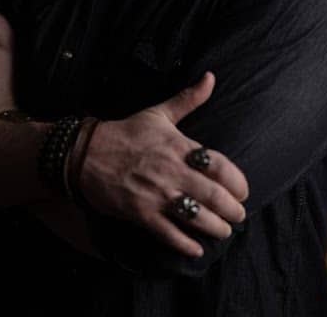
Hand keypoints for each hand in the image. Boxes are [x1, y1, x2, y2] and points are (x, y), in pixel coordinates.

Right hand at [78, 71, 250, 257]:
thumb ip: (189, 99)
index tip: (243, 192)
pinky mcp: (139, 212)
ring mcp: (156, 194)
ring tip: (223, 231)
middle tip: (238, 216)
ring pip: (195, 216)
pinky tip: (197, 250)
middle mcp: (172, 171)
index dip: (237, 183)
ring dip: (215, 228)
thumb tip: (211, 77)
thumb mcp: (159, 113)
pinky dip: (185, 244)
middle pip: (214, 195)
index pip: (221, 167)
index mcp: (180, 147)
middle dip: (232, 210)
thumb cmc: (125, 133)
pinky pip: (168, 233)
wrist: (83, 153)